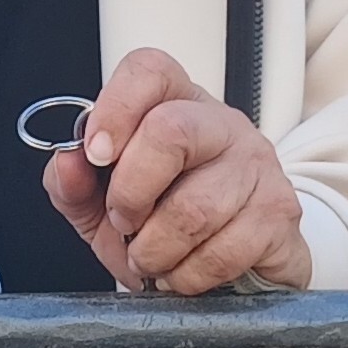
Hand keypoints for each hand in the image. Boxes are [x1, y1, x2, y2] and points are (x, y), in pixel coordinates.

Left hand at [45, 46, 313, 295]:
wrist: (232, 267)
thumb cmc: (162, 222)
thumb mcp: (102, 204)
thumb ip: (75, 184)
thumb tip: (66, 164)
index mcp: (175, 103)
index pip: (149, 71)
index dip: (115, 108)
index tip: (96, 154)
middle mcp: (222, 124)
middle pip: (171, 131)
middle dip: (130, 192)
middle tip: (123, 223)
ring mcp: (258, 166)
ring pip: (195, 207)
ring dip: (155, 250)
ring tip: (150, 261)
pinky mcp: (280, 214)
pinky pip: (223, 251)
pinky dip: (187, 276)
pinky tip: (183, 275)